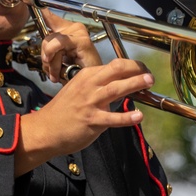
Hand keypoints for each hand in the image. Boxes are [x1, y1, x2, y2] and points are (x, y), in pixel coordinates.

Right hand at [15, 58, 153, 175]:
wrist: (45, 129)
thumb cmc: (64, 110)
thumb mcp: (78, 89)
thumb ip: (98, 85)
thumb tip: (121, 83)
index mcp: (87, 76)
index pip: (114, 65)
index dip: (132, 66)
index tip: (143, 70)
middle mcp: (89, 85)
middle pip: (116, 70)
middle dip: (136, 69)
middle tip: (150, 73)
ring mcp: (90, 103)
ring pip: (116, 89)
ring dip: (134, 84)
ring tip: (149, 82)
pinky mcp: (92, 120)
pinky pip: (112, 118)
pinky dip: (126, 117)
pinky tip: (138, 116)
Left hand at [38, 10, 101, 82]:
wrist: (94, 83)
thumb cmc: (77, 72)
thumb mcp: (58, 60)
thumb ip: (49, 50)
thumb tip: (42, 51)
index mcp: (68, 30)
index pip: (51, 17)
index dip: (41, 11)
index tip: (32, 1)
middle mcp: (74, 28)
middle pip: (46, 36)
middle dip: (45, 56)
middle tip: (52, 71)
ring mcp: (79, 32)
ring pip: (50, 41)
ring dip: (51, 62)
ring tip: (57, 74)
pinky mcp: (82, 40)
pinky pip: (58, 43)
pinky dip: (55, 55)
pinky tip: (59, 68)